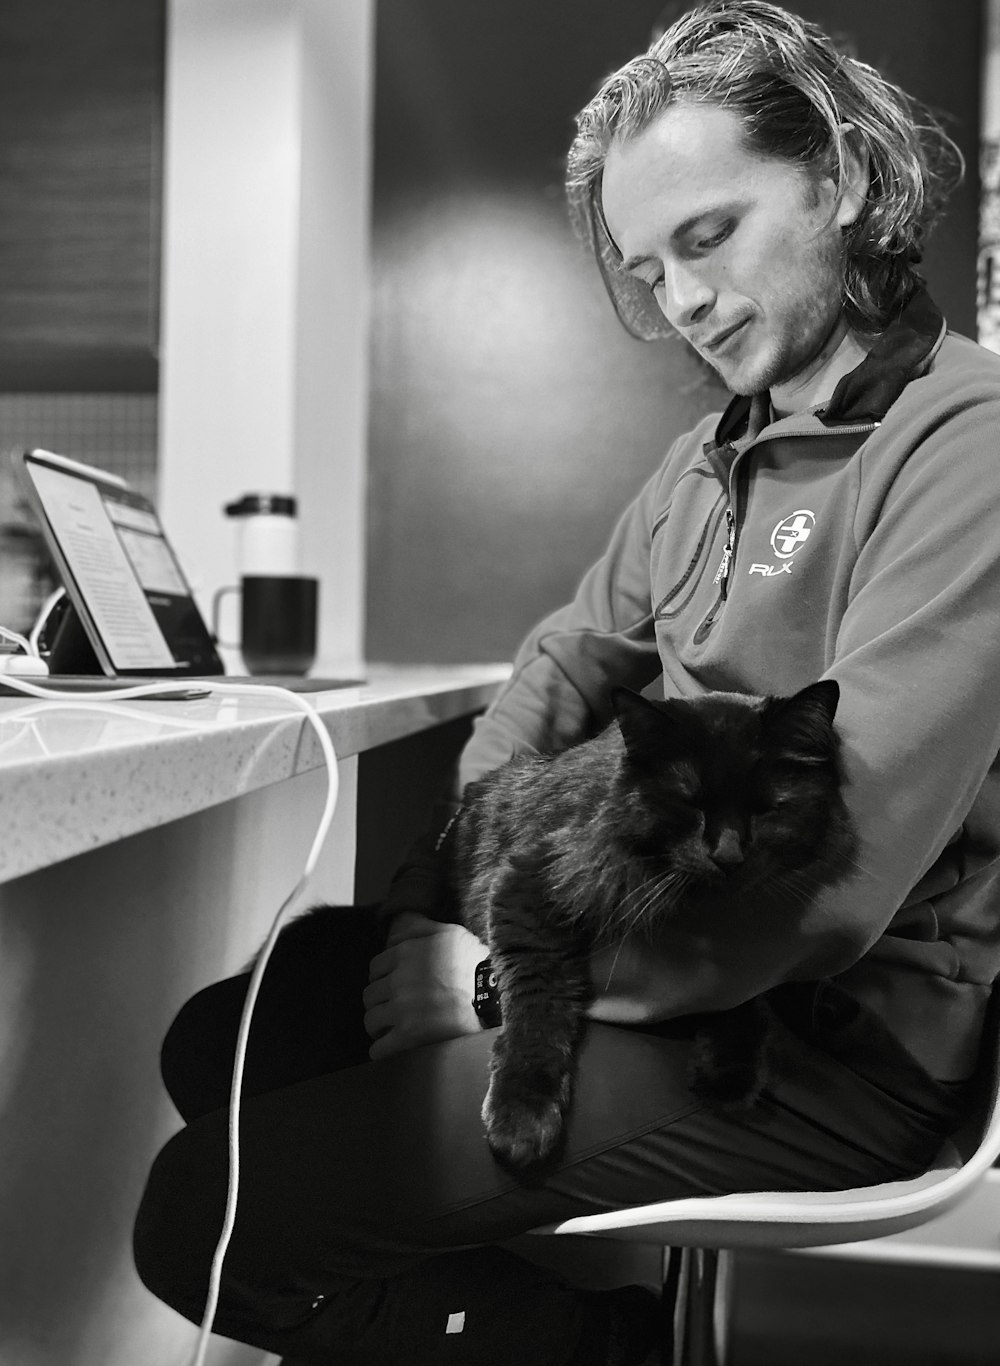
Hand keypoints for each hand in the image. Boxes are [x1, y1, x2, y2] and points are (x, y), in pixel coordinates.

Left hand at [363, 911, 486, 1059]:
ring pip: (371, 1020)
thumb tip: (393, 935)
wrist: (493, 999)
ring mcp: (402, 1009)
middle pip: (370, 996)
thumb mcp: (450, 934)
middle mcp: (399, 980)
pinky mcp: (408, 1036)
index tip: (394, 986)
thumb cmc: (473, 965)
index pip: (374, 969)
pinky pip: (379, 1047)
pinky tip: (393, 1047)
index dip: (383, 978)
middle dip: (380, 1002)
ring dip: (380, 1026)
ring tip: (393, 1028)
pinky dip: (383, 1050)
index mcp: (405, 954)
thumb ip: (419, 928)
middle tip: (395, 1008)